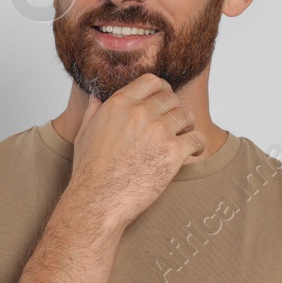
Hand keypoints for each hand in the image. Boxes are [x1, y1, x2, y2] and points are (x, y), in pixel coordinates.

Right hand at [70, 73, 205, 227]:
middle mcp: (140, 113)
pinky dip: (197, 146)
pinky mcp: (173, 153)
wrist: (98, 200)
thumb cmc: (90, 171)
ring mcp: (159, 132)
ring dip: (186, 126)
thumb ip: (93, 111)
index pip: (152, 81)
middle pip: (172, 98)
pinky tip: (190, 153)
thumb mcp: (84, 133)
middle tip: (172, 125)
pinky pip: (198, 139)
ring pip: (187, 116)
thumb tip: (96, 98)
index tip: (163, 101)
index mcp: (119, 104)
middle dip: (173, 110)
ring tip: (180, 139)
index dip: (161, 90)